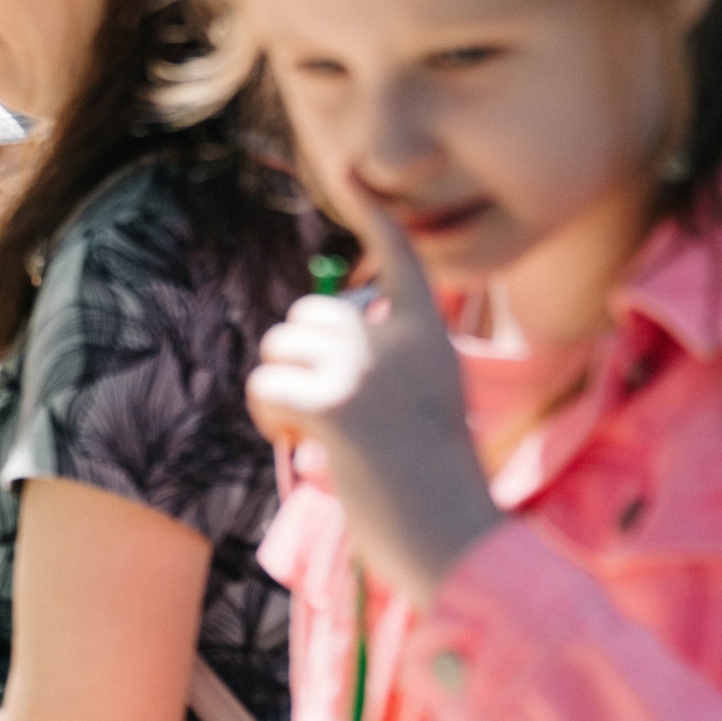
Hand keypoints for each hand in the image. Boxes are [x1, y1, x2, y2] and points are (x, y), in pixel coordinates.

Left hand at [245, 186, 502, 600]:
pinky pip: (263, 384)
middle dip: (296, 358)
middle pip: (308, 314)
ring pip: (277, 346)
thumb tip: (310, 351)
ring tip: (310, 433)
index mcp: (432, 340)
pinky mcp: (333, 404)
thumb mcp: (421, 411)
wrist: (458, 544)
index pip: (401, 263)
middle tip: (320, 412)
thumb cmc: (436, 493)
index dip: (377, 220)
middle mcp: (400, 342)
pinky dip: (266, 416)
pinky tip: (297, 444)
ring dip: (277, 389)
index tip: (359, 176)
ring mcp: (367, 369)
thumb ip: (381, 371)